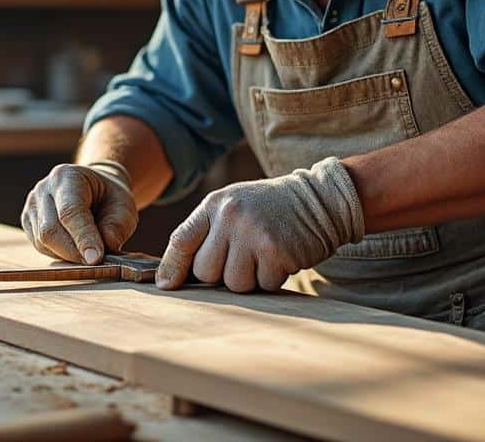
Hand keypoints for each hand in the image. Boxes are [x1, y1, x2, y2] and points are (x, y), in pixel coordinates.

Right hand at [21, 162, 137, 264]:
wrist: (95, 190)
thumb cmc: (109, 197)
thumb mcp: (124, 206)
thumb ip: (116, 227)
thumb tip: (101, 252)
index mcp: (67, 176)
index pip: (70, 211)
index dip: (83, 237)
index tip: (95, 259)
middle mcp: (43, 189)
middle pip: (50, 230)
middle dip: (74, 252)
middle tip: (96, 262)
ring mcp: (32, 206)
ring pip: (43, 242)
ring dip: (67, 255)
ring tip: (88, 251)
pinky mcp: (28, 222)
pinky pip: (40, 246)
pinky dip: (59, 254)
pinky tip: (75, 249)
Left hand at [156, 157, 364, 291]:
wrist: (318, 200)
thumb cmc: (269, 209)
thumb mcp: (233, 206)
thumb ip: (206, 232)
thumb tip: (172, 277)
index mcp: (215, 204)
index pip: (181, 240)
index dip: (172, 267)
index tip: (166, 286)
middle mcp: (231, 217)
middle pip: (206, 272)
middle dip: (221, 274)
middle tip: (243, 257)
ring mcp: (253, 234)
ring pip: (234, 284)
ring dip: (249, 278)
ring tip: (262, 256)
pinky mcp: (277, 252)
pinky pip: (263, 285)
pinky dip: (272, 278)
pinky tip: (280, 257)